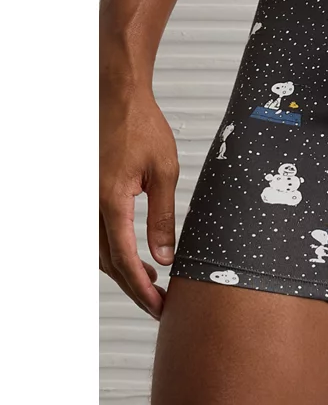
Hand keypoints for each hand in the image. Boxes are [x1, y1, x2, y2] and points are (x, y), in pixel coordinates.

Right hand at [99, 86, 178, 318]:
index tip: (159, 306)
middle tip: (159, 306)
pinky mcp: (89, 194)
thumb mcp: (164, 172)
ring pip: (99, 251)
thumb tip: (165, 256)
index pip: (124, 258)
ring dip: (123, 272)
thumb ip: (163, 216)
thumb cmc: (142, 126)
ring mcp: (86, 199)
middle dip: (134, 288)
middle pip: (108, 262)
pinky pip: (97, 234)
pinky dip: (114, 253)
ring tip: (152, 286)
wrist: (119, 98)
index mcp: (110, 200)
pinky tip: (134, 259)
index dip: (141, 288)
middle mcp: (90, 204)